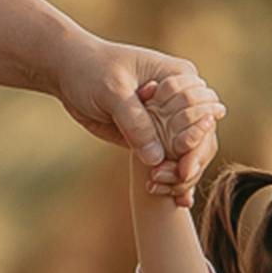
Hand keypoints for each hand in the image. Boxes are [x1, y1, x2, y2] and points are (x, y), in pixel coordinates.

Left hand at [58, 36, 222, 201]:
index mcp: (180, 76)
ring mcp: (167, 119)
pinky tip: (179, 201)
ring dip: (180, 175)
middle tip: (175, 182)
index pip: (203, 113)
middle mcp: (180, 99)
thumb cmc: (92, 70)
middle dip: (190, 162)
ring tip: (162, 190)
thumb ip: (135, 121)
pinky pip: (168, 160)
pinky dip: (173, 179)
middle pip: (200, 137)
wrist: (68, 73)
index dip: (197, 142)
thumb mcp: (113, 90)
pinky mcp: (151, 135)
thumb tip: (156, 158)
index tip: (185, 166)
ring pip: (187, 153)